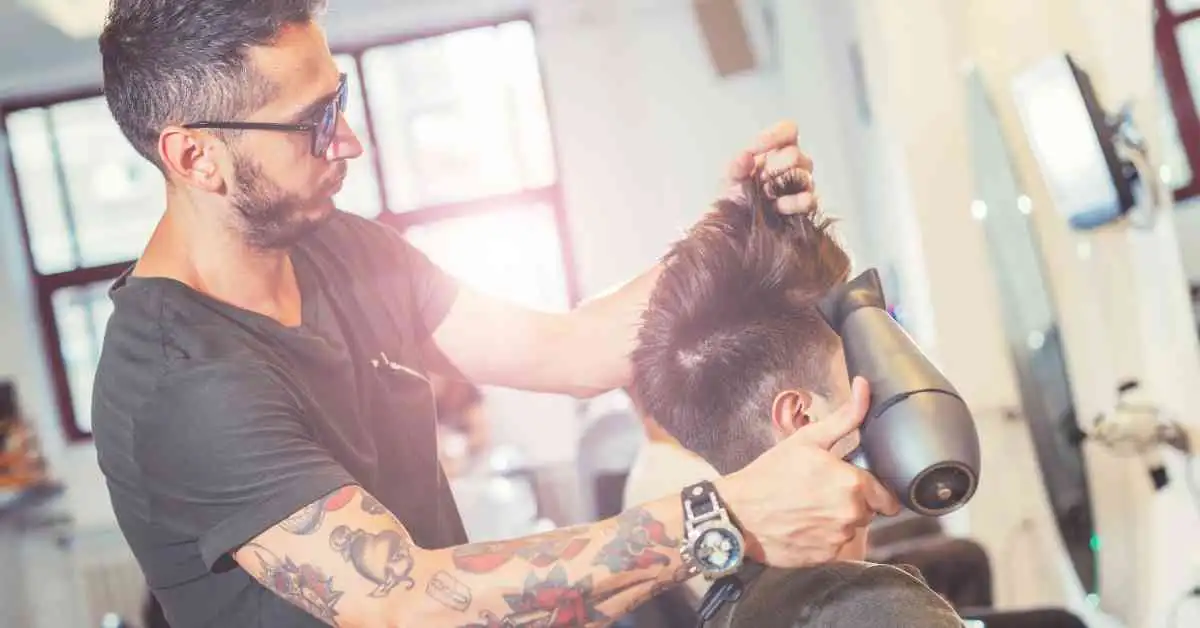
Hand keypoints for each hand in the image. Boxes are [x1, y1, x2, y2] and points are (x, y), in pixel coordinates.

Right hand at [717, 377, 900, 567]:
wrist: (738, 513)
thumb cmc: (770, 473)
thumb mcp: (807, 440)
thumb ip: (845, 417)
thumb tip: (865, 387)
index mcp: (852, 484)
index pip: (886, 495)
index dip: (871, 488)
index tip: (851, 483)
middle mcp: (851, 515)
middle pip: (869, 511)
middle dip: (852, 502)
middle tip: (823, 491)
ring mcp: (838, 539)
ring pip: (852, 529)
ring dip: (838, 520)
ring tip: (810, 508)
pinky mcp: (825, 557)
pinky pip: (836, 546)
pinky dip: (824, 538)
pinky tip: (803, 525)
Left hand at [726, 120, 816, 214]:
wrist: (736, 226)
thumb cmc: (734, 196)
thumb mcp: (729, 178)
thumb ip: (736, 164)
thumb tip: (745, 155)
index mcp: (774, 149)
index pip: (788, 130)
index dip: (775, 137)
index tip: (753, 151)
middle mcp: (791, 163)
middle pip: (795, 155)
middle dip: (774, 168)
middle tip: (760, 179)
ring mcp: (800, 183)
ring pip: (803, 176)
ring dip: (781, 186)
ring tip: (766, 195)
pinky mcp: (805, 205)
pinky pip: (809, 199)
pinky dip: (794, 202)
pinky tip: (779, 206)